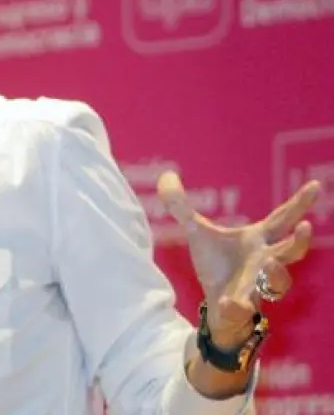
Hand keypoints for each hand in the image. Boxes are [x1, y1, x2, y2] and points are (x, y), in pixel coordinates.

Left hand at [157, 171, 317, 347]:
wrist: (216, 303)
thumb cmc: (216, 264)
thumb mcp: (197, 232)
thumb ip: (181, 205)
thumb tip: (166, 175)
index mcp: (257, 240)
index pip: (283, 218)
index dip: (299, 203)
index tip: (316, 185)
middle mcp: (265, 262)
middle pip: (290, 252)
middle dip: (300, 241)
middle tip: (305, 226)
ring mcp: (257, 286)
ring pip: (277, 283)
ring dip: (276, 274)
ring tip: (269, 264)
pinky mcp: (242, 307)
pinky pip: (243, 309)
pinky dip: (237, 307)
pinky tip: (229, 303)